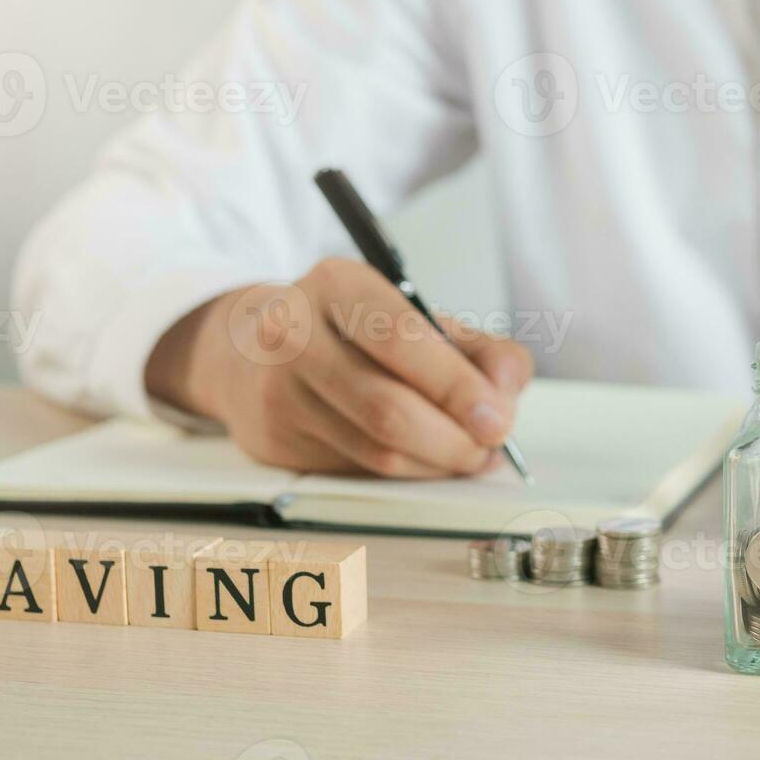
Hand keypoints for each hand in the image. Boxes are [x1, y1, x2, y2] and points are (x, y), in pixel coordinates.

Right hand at [145, 258, 532, 477]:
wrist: (254, 352)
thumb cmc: (355, 334)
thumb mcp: (420, 318)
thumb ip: (482, 350)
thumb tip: (506, 393)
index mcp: (337, 285)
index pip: (402, 338)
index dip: (458, 387)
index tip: (500, 419)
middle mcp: (294, 334)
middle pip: (388, 408)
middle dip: (455, 440)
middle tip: (491, 446)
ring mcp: (278, 392)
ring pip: (376, 451)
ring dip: (437, 464)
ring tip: (468, 454)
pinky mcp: (274, 441)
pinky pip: (360, 472)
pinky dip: (408, 474)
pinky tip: (426, 459)